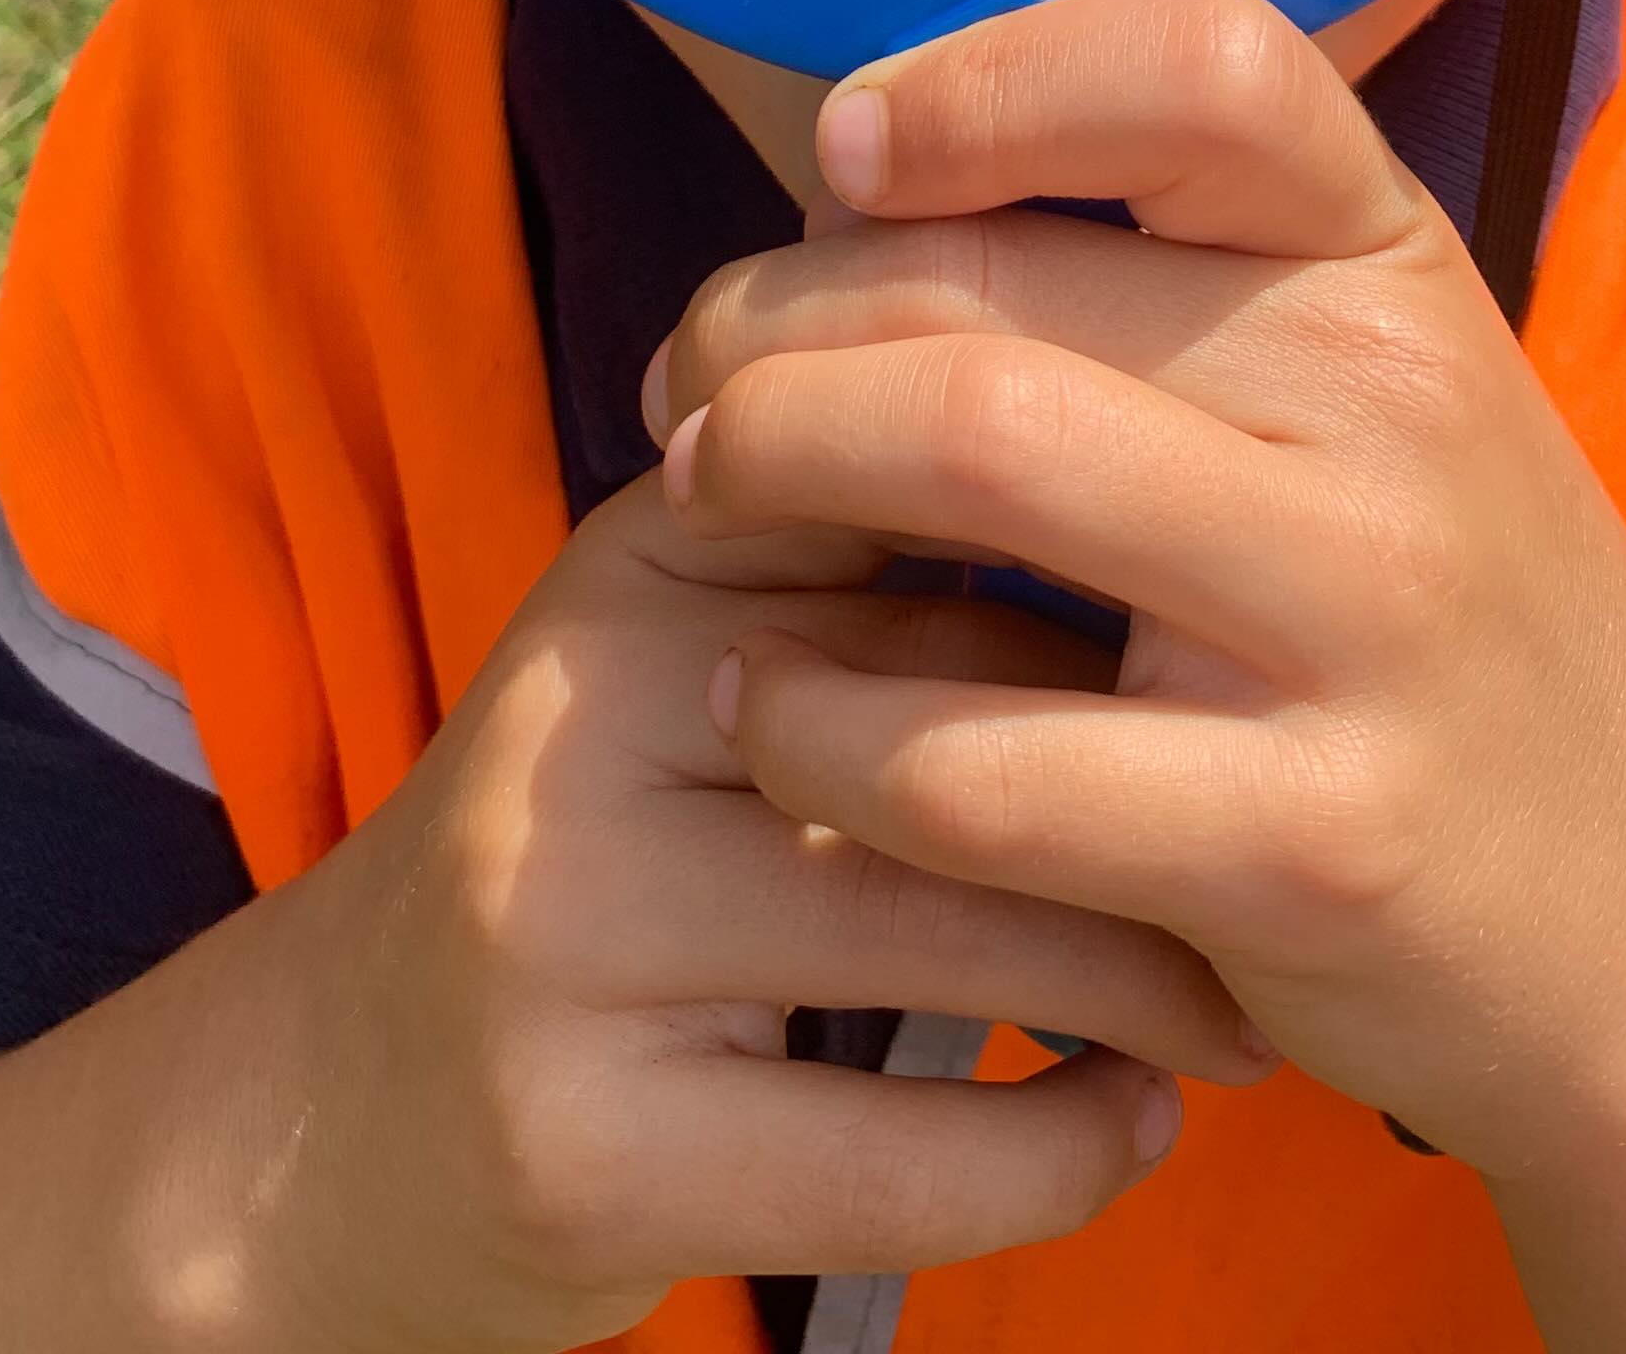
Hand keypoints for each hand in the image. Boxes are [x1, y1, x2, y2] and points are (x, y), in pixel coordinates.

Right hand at [254, 464, 1252, 1350]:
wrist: (333, 1114)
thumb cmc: (613, 859)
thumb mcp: (706, 653)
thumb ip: (886, 557)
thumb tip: (1185, 472)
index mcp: (643, 562)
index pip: (935, 509)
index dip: (1128, 581)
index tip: (1257, 640)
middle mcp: (591, 716)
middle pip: (960, 715)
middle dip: (1165, 789)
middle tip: (1291, 846)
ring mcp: (572, 933)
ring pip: (948, 931)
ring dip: (1145, 983)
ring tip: (1235, 1008)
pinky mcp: (582, 1145)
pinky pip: (894, 1153)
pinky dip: (1055, 1152)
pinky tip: (1125, 1126)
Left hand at [650, 0, 1625, 1197]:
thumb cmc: (1438, 625)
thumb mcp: (1370, 394)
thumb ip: (1173, 283)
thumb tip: (855, 176)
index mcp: (1396, 265)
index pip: (1201, 64)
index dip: (983, 81)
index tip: (842, 155)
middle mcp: (1398, 402)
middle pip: (995, 282)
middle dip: (768, 320)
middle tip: (688, 383)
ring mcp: (1363, 620)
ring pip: (974, 449)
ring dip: (767, 468)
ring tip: (696, 503)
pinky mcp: (1304, 843)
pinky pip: (975, 760)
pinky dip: (816, 723)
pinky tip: (772, 713)